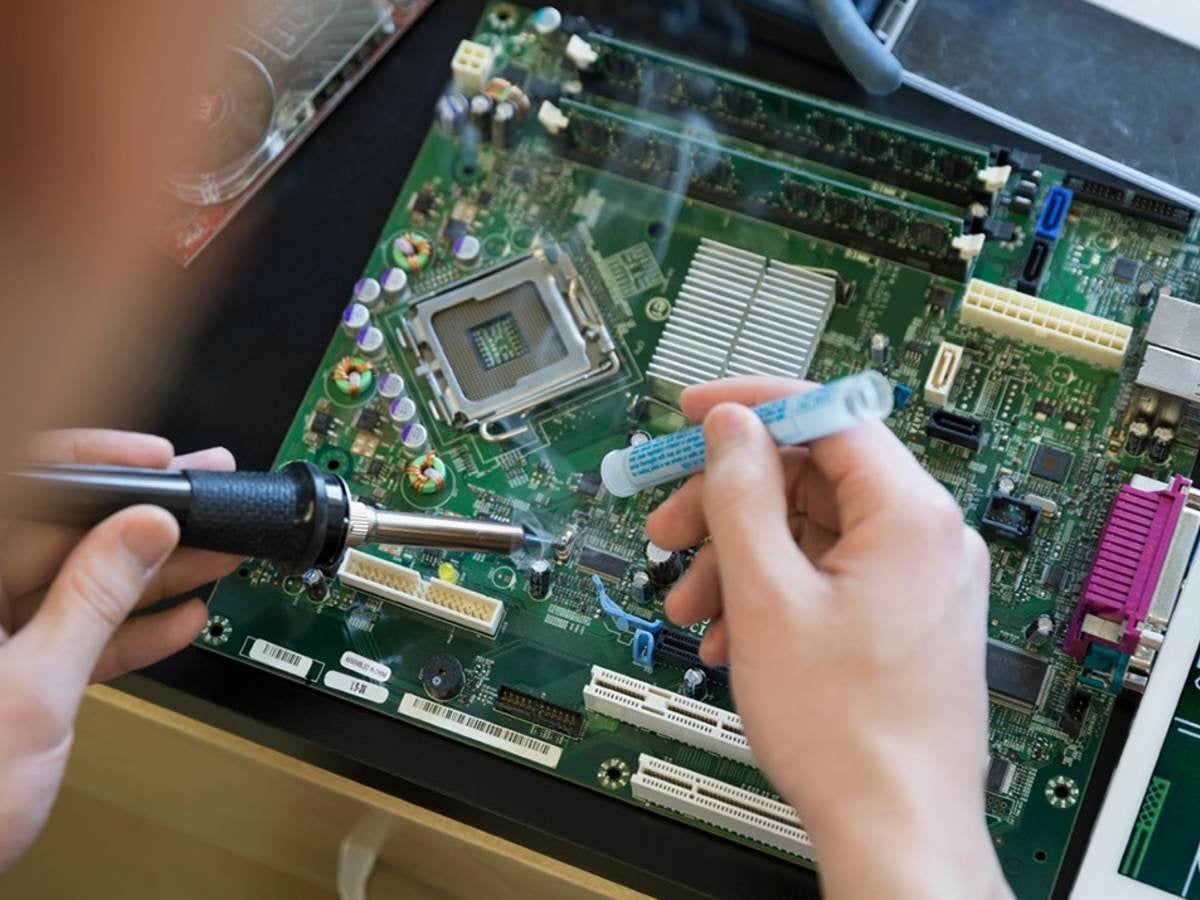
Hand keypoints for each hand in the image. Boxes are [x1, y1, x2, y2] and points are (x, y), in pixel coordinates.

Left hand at [0, 430, 240, 870]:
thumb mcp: (29, 693)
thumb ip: (91, 601)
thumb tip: (144, 532)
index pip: (30, 494)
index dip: (99, 467)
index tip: (159, 462)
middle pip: (61, 539)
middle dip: (145, 522)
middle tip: (207, 505)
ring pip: (77, 588)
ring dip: (150, 577)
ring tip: (215, 556)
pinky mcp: (8, 679)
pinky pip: (74, 639)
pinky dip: (127, 632)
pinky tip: (178, 619)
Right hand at [646, 379, 1010, 899]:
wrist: (894, 828)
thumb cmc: (846, 730)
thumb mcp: (766, 595)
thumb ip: (742, 494)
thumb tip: (731, 428)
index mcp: (910, 516)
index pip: (828, 414)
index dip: (751, 407)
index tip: (694, 412)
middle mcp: (927, 539)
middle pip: (811, 477)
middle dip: (729, 502)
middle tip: (669, 527)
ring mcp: (918, 581)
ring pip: (811, 532)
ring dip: (740, 557)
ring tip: (692, 603)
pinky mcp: (904, 617)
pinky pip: (827, 576)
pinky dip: (772, 592)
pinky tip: (731, 632)